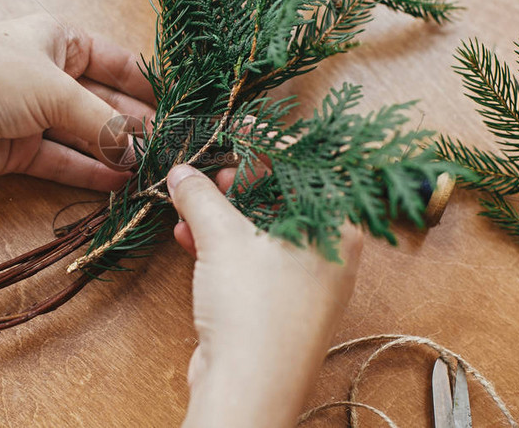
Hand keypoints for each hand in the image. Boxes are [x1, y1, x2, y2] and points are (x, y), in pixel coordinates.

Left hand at [0, 13, 153, 319]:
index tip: (178, 109)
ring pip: (83, 133)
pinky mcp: (18, 147)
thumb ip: (103, 122)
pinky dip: (87, 171)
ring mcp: (32, 112)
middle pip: (102, 101)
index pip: (114, 61)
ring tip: (148, 171)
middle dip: (133, 125)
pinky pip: (62, 159)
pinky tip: (117, 183)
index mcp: (58, 39)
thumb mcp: (57, 90)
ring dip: (113, 152)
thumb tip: (140, 149)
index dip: (145, 85)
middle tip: (167, 149)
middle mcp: (47, 73)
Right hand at [167, 164, 362, 427]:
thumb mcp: (223, 238)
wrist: (248, 390)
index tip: (241, 129)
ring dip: (224, 213)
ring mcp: (304, 280)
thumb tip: (182, 171)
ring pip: (263, 230)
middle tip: (212, 169)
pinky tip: (188, 236)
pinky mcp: (278, 303)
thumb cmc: (254, 309)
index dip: (273, 143)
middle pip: (285, 197)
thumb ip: (201, 195)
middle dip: (241, 181)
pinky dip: (223, 245)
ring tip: (192, 200)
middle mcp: (327, 252)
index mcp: (336, 227)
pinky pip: (253, 259)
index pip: (311, 167)